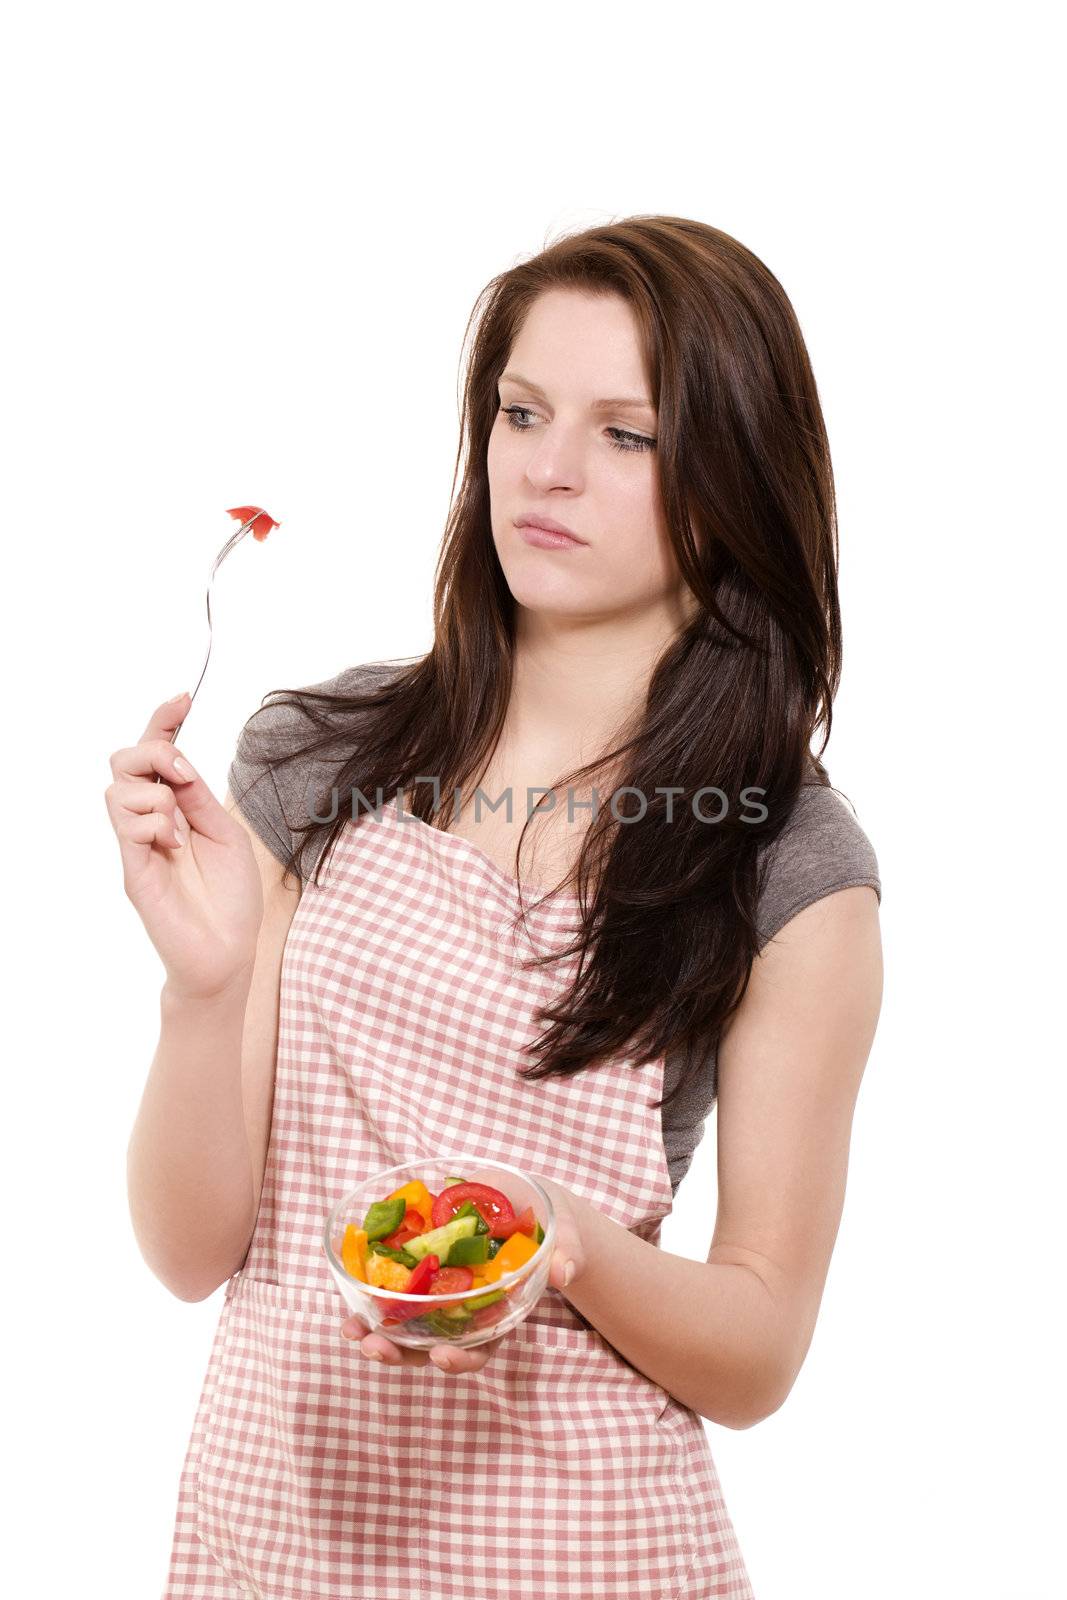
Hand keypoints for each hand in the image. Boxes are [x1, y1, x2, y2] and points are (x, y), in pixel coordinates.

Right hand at [104, 693, 263, 998]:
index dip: (163, 722)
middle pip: (122, 762)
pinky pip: (126, 825)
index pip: (157, 756)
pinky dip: (154, 822)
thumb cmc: (231, 898)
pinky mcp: (133, 871)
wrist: (229, 952)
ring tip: (181, 827)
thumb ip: (200, 798)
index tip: (183, 698)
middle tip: (185, 774)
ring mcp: (137, 846)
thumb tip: (180, 762)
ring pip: (117, 789)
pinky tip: (174, 844)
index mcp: (176, 810)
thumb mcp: (226, 834)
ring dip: (156, 794)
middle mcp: (150, 823)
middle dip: (152, 752)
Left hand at [340, 1173, 587, 1372]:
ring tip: (349, 1331)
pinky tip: (346, 1290)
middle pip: (431, 1345)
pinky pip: (391, 1284)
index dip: (461, 1359)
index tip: (442, 1357)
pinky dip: (367, 1291)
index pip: (480, 1348)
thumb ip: (566, 1252)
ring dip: (375, 1331)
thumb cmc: (548, 1221)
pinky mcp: (419, 1264)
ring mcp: (438, 1290)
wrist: (523, 1193)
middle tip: (375, 1348)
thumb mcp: (563, 1234)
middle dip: (401, 1353)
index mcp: (498, 1313)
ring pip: (405, 1323)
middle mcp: (463, 1310)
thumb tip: (565, 1270)